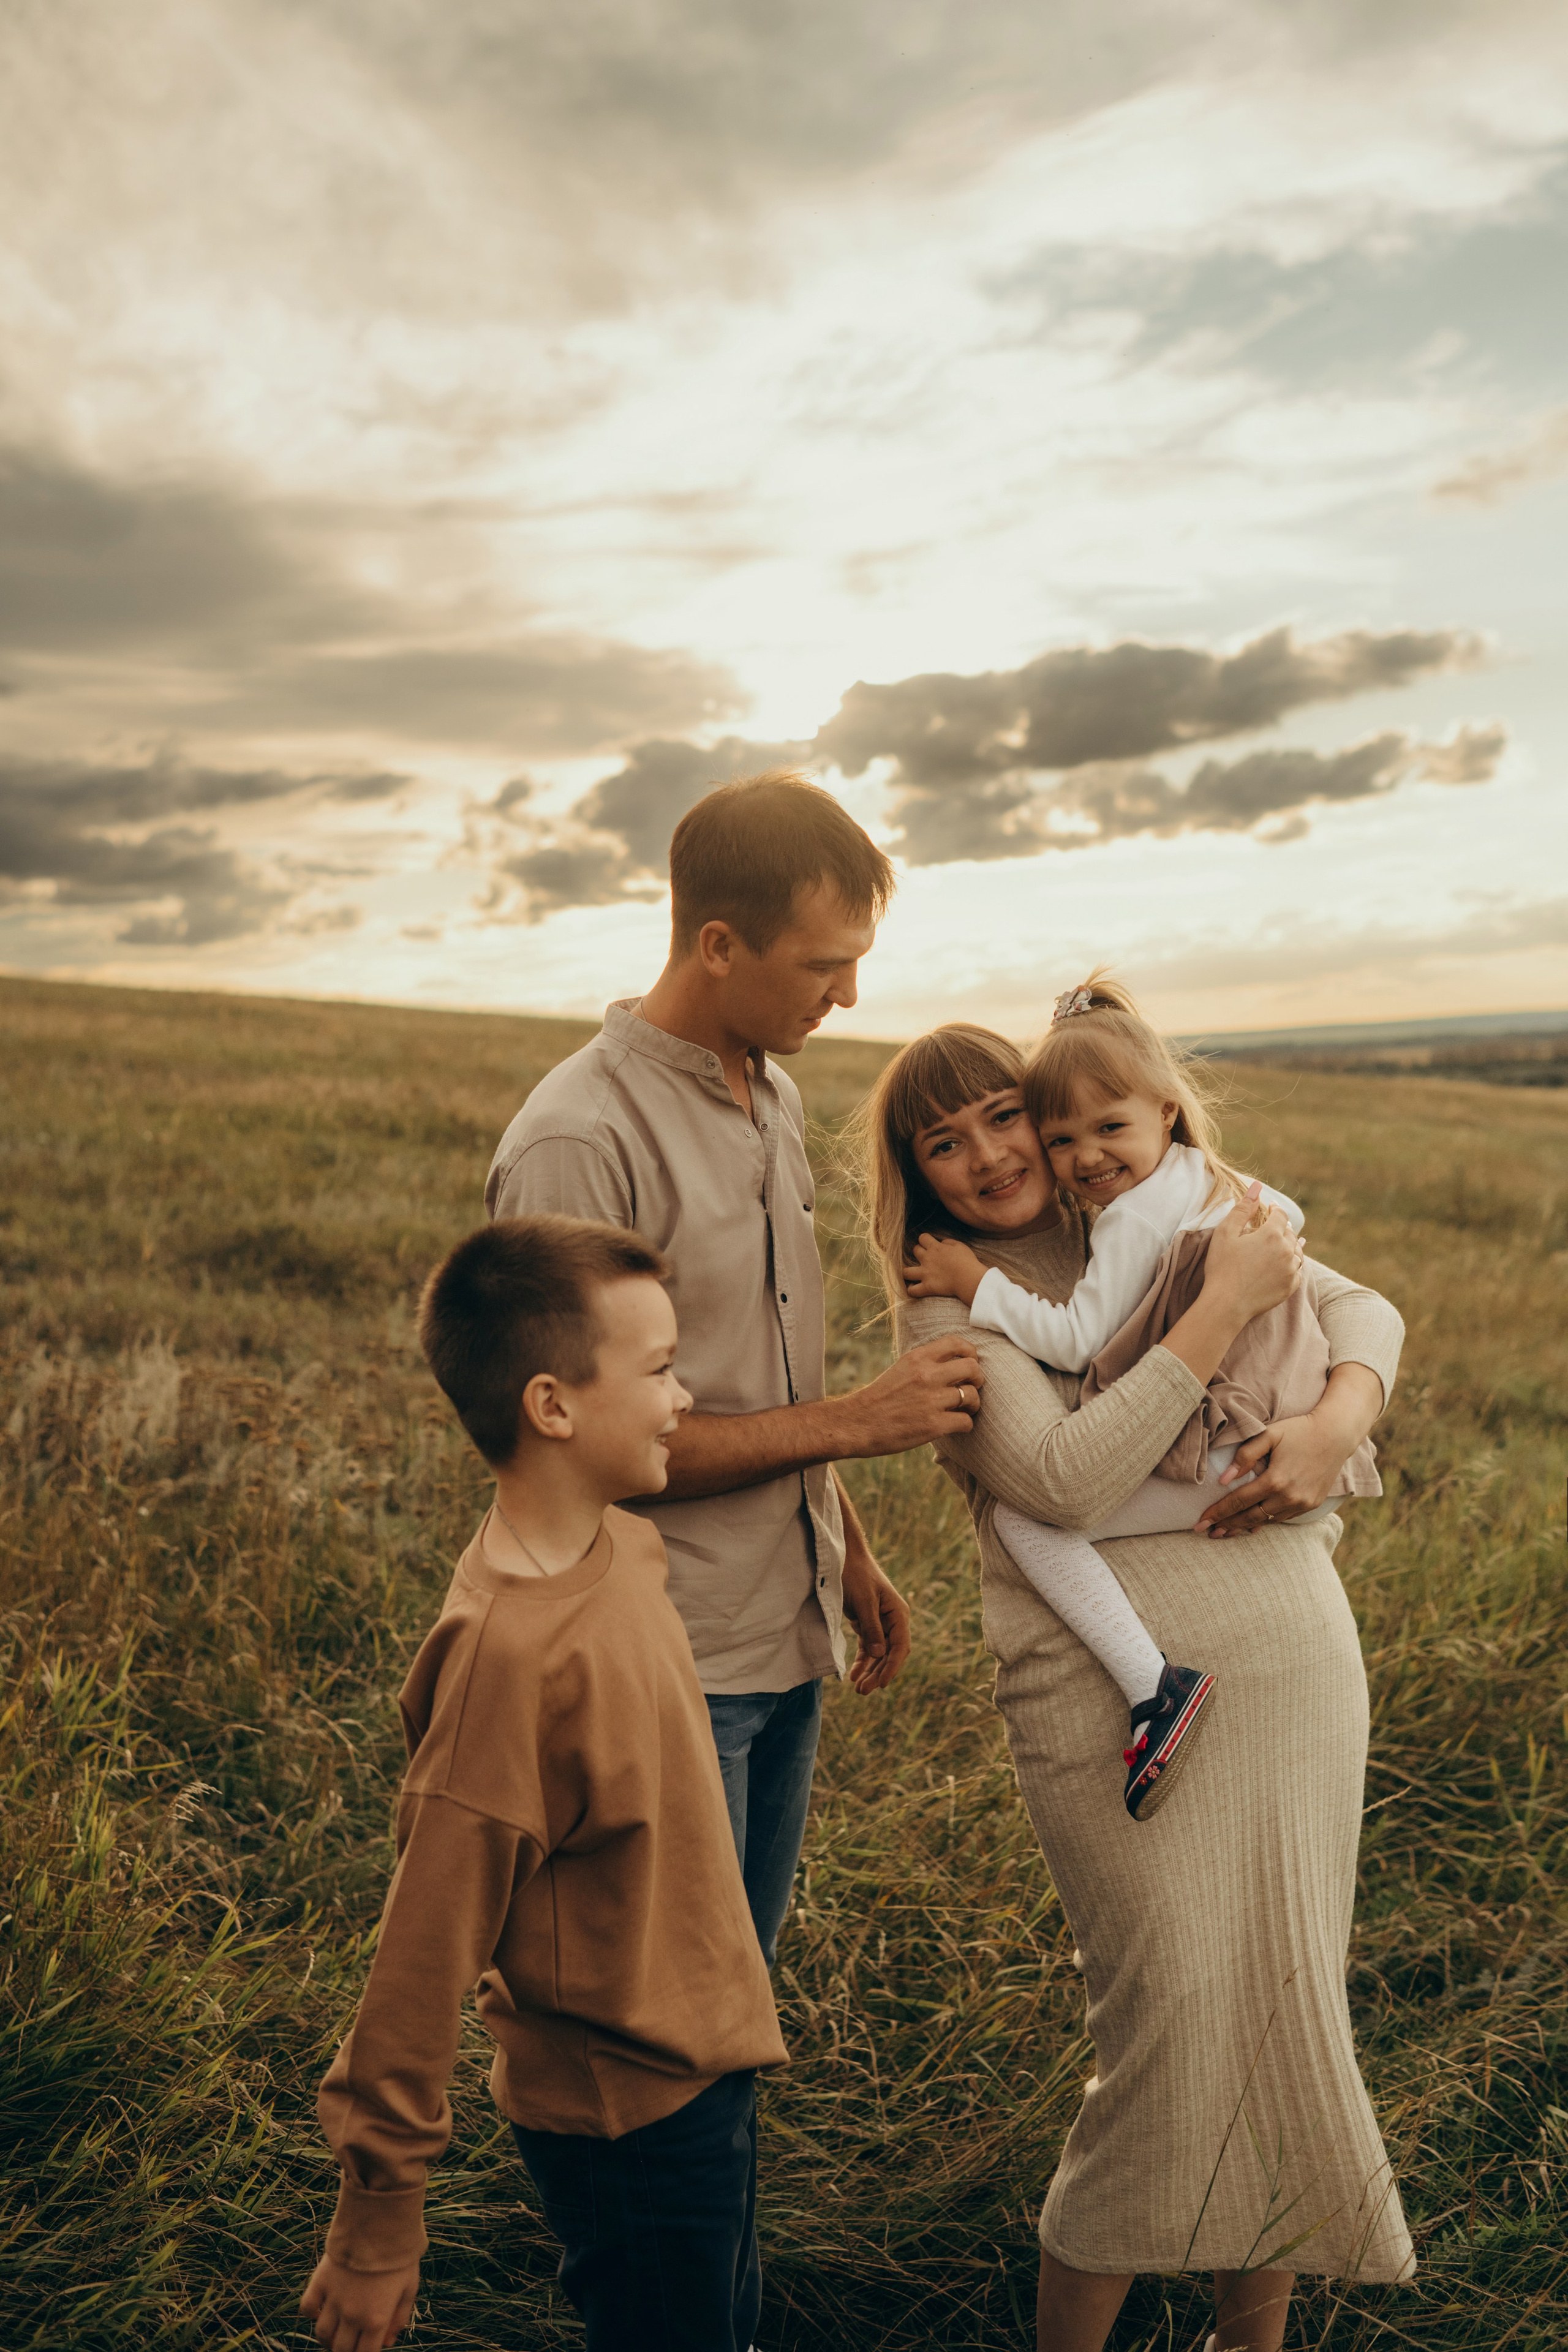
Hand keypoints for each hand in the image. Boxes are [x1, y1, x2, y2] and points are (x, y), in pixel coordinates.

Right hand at [300, 2255, 419, 2351]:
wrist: (381, 2220)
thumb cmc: (401, 2254)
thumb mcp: (409, 2287)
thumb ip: (398, 2318)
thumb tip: (387, 2343)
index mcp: (376, 2319)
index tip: (366, 2348)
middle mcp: (352, 2314)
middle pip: (340, 2349)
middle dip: (346, 2350)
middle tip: (351, 2342)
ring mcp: (334, 2298)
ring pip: (322, 2333)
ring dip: (328, 2338)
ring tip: (336, 2331)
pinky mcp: (320, 2280)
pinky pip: (307, 2307)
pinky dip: (311, 2313)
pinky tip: (320, 2310)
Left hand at [840, 1545, 912, 1693]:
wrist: (844, 1558)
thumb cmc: (856, 1574)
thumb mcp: (864, 1600)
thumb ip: (871, 1627)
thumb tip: (878, 1655)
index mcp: (898, 1613)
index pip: (900, 1646)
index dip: (892, 1666)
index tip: (882, 1683)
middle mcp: (893, 1621)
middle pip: (889, 1654)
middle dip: (878, 1673)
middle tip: (863, 1691)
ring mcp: (880, 1624)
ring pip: (878, 1654)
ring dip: (869, 1671)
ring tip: (859, 1690)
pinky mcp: (867, 1625)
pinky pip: (867, 1648)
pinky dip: (862, 1661)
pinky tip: (854, 1675)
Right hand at [841, 1335, 984, 1454]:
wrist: (856, 1423)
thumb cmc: (879, 1398)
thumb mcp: (900, 1369)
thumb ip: (925, 1363)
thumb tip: (954, 1364)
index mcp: (917, 1358)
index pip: (957, 1343)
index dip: (970, 1353)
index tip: (970, 1363)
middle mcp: (926, 1375)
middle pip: (972, 1368)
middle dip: (978, 1379)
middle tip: (971, 1388)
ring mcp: (931, 1400)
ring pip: (972, 1396)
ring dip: (973, 1404)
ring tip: (964, 1410)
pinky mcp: (933, 1425)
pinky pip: (966, 1422)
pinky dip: (965, 1425)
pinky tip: (956, 1426)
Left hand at [903, 1231, 987, 1305]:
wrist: (968, 1278)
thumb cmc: (967, 1261)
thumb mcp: (960, 1246)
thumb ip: (948, 1242)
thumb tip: (941, 1243)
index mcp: (935, 1248)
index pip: (922, 1238)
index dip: (925, 1240)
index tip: (930, 1244)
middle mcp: (927, 1259)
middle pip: (915, 1250)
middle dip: (919, 1252)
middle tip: (925, 1258)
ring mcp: (925, 1274)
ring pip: (906, 1272)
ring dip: (907, 1272)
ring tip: (911, 1274)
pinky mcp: (927, 1287)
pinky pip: (913, 1291)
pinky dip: (911, 1290)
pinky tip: (913, 1288)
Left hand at [1195, 1363, 1383, 1537]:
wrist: (1336, 1435)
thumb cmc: (1299, 1430)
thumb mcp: (1269, 1435)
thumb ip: (1245, 1455)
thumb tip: (1223, 1479)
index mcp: (1275, 1480)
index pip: (1238, 1501)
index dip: (1217, 1513)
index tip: (1199, 1522)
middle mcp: (1288, 1497)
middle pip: (1250, 1517)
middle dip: (1226, 1526)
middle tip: (1206, 1533)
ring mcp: (1301, 1504)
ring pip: (1266, 1520)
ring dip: (1244, 1527)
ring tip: (1224, 1532)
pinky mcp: (1310, 1505)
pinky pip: (1282, 1518)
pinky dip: (1265, 1521)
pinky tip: (1252, 1524)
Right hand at [1200, 1184, 1303, 1323]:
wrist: (1226, 1304)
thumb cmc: (1222, 1267)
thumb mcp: (1226, 1232)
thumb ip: (1243, 1208)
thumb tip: (1256, 1187)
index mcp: (1272, 1234)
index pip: (1280, 1215)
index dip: (1274, 1209)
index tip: (1269, 1208)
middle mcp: (1287, 1251)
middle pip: (1290, 1233)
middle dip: (1282, 1227)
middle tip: (1274, 1225)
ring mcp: (1290, 1270)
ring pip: (1297, 1252)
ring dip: (1291, 1244)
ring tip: (1285, 1242)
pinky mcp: (1290, 1287)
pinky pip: (1297, 1271)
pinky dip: (1293, 1264)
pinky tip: (1288, 1263)